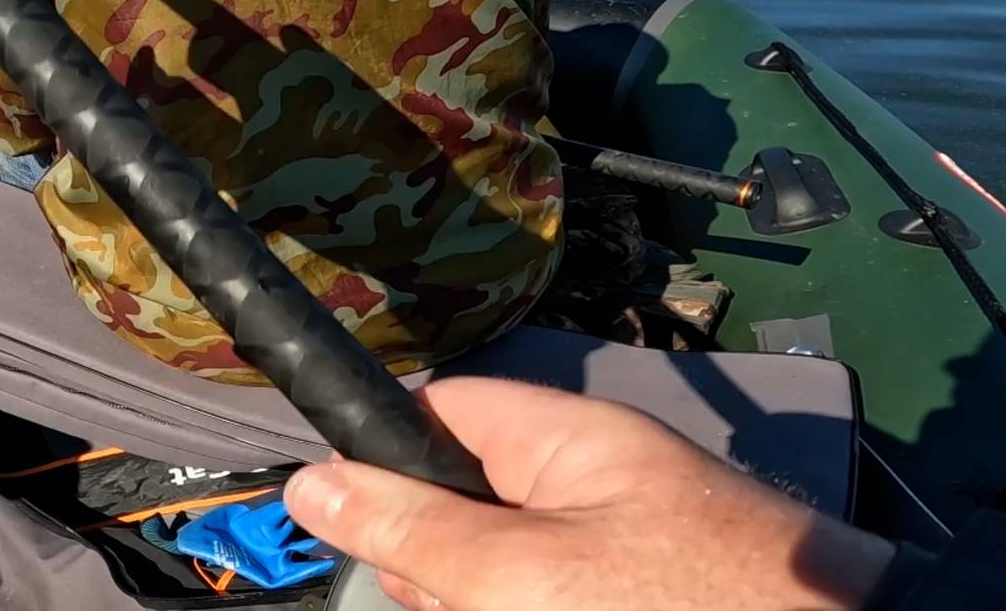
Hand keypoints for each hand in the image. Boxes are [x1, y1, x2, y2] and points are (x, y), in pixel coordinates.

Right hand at [285, 378, 894, 610]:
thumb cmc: (692, 603)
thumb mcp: (528, 574)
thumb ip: (417, 533)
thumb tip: (313, 481)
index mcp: (566, 441)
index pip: (440, 414)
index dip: (383, 463)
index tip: (354, 529)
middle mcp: (594, 488)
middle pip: (463, 513)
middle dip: (442, 573)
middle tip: (470, 606)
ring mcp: (623, 555)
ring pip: (507, 577)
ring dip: (490, 602)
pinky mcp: (644, 596)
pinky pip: (557, 597)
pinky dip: (539, 609)